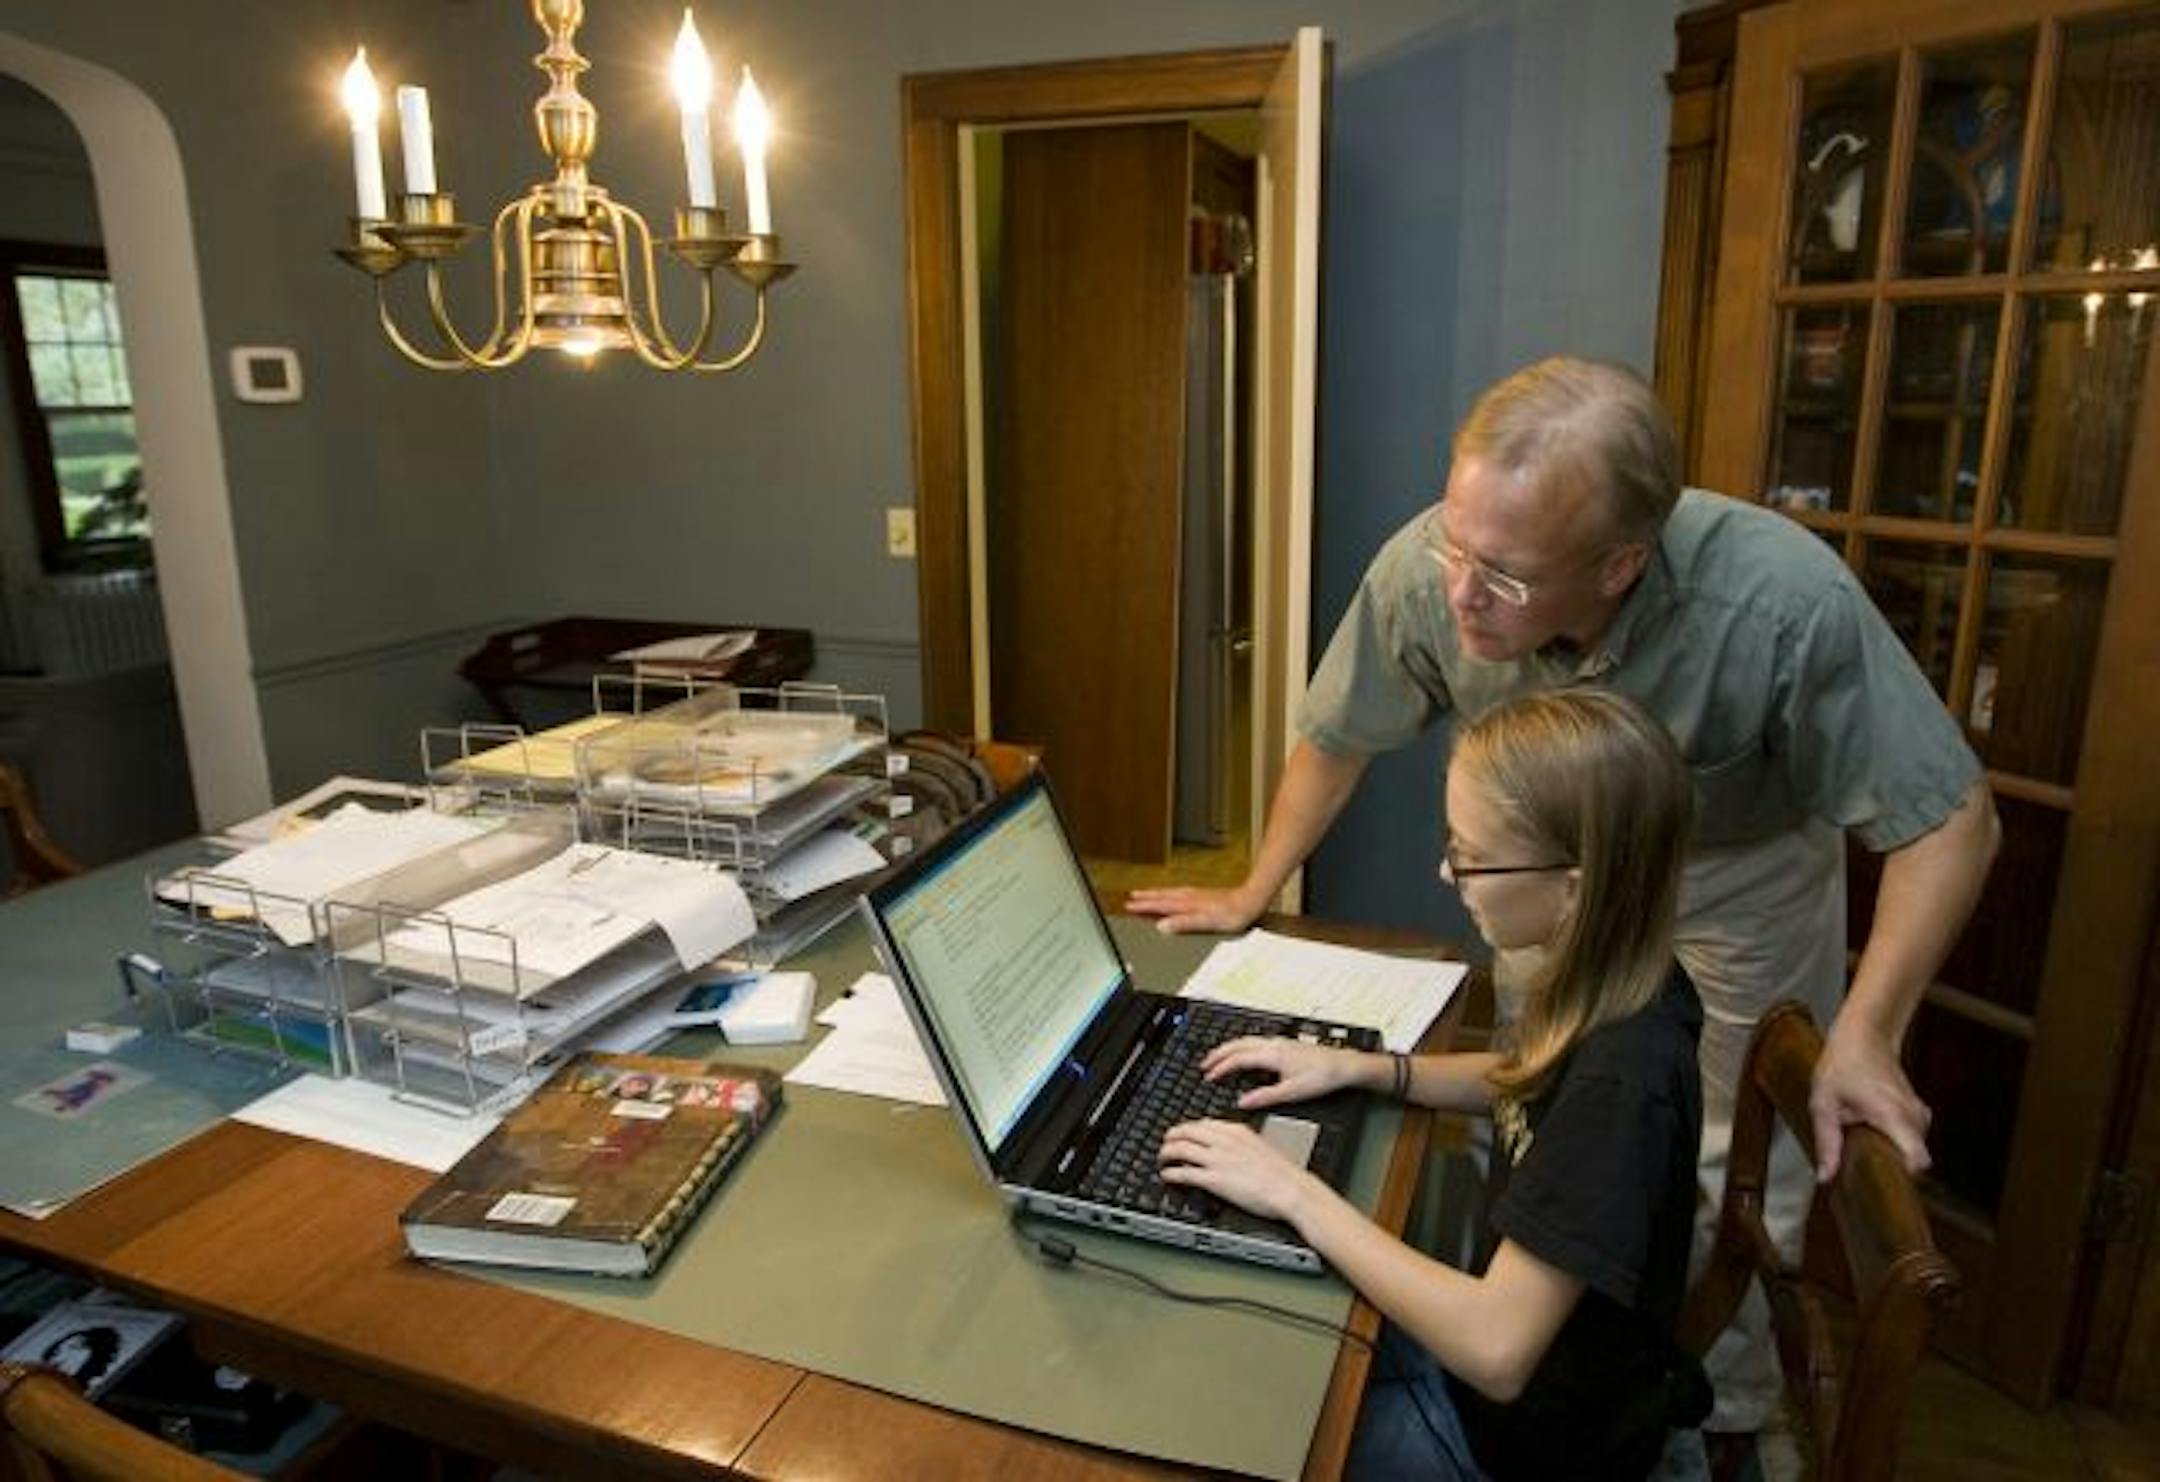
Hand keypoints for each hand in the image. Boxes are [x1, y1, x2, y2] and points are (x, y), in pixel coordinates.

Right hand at [1124, 884, 1263, 934]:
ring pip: (1170, 893)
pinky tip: (1174, 895)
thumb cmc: (1232, 914)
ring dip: (1157, 893)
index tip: (1129, 905)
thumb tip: (1162, 926)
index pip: (1160, 905)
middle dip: (1146, 897)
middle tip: (1131, 897)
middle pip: (1163, 896)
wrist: (1250, 901)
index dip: (1144, 906)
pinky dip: (1170, 893)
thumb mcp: (1206, 923)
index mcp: (1187, 905)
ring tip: (1146, 893)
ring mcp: (1196, 895)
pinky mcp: (1204, 895)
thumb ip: (1183, 924)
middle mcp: (1189, 897)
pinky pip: (1180, 893)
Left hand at [1158, 1118, 1317, 1223]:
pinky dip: (1170, 1173)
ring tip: (1162, 1158)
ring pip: (1179, 1149)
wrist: (1291, 1189)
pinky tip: (1166, 1176)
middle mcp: (1223, 1141)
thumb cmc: (1282, 1173)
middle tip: (1165, 1143)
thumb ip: (1240, 1142)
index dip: (1187, 1128)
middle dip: (1171, 1137)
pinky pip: (1184, 1173)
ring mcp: (1217, 1160)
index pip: (1202, 1123)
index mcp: (1236, 1131)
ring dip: (1165, 1153)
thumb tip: (1226, 1145)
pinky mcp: (1214, 1180)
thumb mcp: (1259, 1146)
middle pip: (1186, 1131)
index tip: (1182, 1134)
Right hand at [1200, 1036, 1373, 1110]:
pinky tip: (1245, 1054)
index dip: (1221, 1068)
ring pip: (1247, 1040)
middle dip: (1219, 1053)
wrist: (1345, 1065)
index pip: (1238, 1059)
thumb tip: (1243, 1102)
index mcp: (1272, 1055)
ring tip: (1219, 1057)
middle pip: (1238, 1044)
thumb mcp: (1292, 1093)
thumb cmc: (1323, 1077)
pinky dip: (1242, 1046)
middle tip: (1205, 1064)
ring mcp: (1280, 1042)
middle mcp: (1274, 1045)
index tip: (1209, 1076)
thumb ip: (1264, 1097)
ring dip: (1230, 1048)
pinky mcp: (1287, 1043)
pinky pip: (1256, 1040)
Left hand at [1810, 1016, 1931, 1181]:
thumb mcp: (1823, 1104)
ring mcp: (1920, 1115)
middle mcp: (1915, 1118)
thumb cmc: (1843, 1065)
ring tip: (1862, 1142)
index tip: (1880, 1184)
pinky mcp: (1919, 1114)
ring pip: (1911, 1151)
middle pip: (1912, 1162)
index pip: (1917, 1161)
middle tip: (1861, 1164)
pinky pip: (1911, 1139)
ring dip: (1889, 1152)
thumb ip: (1827, 1143)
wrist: (1866, 1035)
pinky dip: (1894, 1141)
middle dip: (1889, 1167)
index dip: (1901, 1177)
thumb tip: (1825, 1178)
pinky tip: (1871, 1133)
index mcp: (1894, 1116)